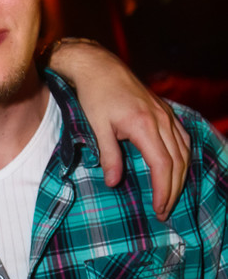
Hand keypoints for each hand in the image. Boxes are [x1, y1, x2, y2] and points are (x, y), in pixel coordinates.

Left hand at [47, 39, 189, 220]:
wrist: (99, 66)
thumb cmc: (94, 96)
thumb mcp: (96, 127)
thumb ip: (109, 155)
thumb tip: (114, 182)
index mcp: (144, 125)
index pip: (163, 164)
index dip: (163, 189)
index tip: (159, 208)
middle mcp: (161, 120)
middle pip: (178, 161)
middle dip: (173, 190)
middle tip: (164, 212)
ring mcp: (166, 114)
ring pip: (184, 151)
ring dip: (180, 177)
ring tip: (170, 197)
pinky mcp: (165, 112)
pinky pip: (182, 139)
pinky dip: (183, 158)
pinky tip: (177, 170)